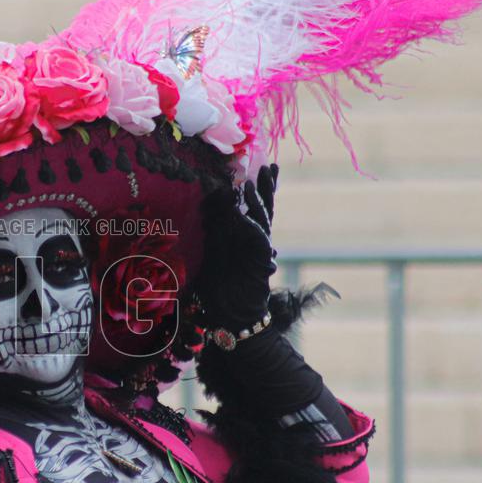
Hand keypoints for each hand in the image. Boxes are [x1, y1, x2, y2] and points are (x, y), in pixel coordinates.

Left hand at [196, 164, 277, 332]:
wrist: (230, 316)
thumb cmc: (217, 289)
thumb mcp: (211, 252)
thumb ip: (213, 231)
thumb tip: (210, 207)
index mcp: (241, 236)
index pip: (246, 207)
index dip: (248, 189)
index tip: (245, 169)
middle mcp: (253, 240)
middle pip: (263, 208)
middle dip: (266, 187)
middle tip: (270, 166)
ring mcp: (259, 250)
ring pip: (262, 219)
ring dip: (256, 201)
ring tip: (248, 183)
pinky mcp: (261, 262)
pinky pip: (258, 238)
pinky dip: (250, 225)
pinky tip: (241, 213)